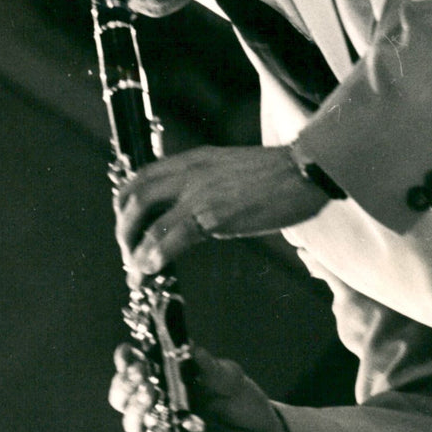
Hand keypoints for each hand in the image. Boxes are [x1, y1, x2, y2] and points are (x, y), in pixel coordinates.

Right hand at [108, 342, 303, 431]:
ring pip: (132, 424)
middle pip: (123, 397)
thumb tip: (190, 348)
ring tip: (151, 394)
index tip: (128, 352)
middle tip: (140, 374)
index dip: (125, 360)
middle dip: (125, 384)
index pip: (134, 368)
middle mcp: (157, 407)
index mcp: (165, 380)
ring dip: (136, 409)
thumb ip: (210, 367)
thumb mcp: (229, 379)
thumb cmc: (241, 402)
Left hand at [115, 145, 328, 281]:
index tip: (127, 226)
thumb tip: (195, 210)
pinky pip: (171, 238)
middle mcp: (189, 172)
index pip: (141, 177)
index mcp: (193, 160)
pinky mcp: (214, 215)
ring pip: (148, 221)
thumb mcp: (230, 169)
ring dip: (135, 250)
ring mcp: (200, 193)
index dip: (125, 204)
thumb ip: (207, 182)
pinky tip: (150, 271)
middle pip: (135, 198)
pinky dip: (154, 256)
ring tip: (136, 272)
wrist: (307, 171)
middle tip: (127, 254)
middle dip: (123, 230)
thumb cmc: (278, 175)